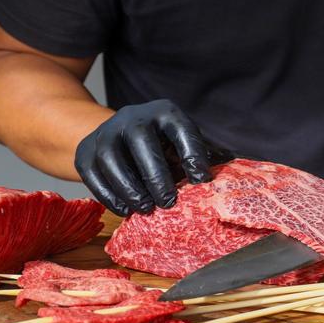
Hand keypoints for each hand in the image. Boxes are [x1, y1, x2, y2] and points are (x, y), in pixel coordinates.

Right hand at [75, 99, 218, 215]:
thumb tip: (238, 169)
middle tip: (169, 202)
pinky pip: (92, 174)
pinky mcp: (85, 152)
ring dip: (129, 187)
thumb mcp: (185, 144)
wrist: (117, 137)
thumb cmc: (164, 146)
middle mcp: (134, 117)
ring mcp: (106, 133)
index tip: (201, 180)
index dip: (192, 153)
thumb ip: (208, 155)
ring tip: (146, 209)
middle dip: (155, 174)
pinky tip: (126, 209)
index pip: (181, 129)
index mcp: (166, 113)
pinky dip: (108, 194)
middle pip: (141, 141)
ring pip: (112, 158)